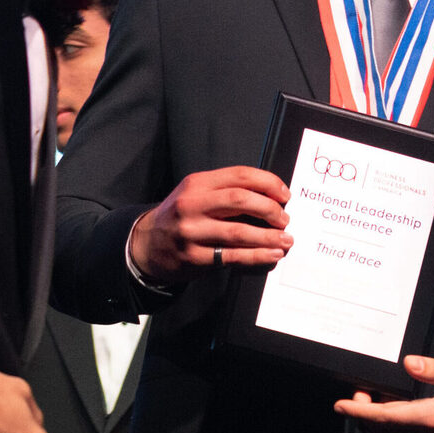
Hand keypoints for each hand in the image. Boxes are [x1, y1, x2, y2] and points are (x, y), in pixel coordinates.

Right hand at [128, 166, 292, 283]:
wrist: (147, 244)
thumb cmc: (181, 216)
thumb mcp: (196, 193)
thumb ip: (225, 190)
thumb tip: (271, 196)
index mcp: (197, 184)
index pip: (239, 176)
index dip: (268, 183)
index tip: (284, 194)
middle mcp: (192, 205)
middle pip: (240, 200)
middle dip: (270, 209)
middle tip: (285, 219)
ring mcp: (191, 232)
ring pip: (238, 231)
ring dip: (268, 236)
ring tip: (286, 239)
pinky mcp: (194, 257)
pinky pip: (232, 256)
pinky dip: (257, 256)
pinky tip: (272, 254)